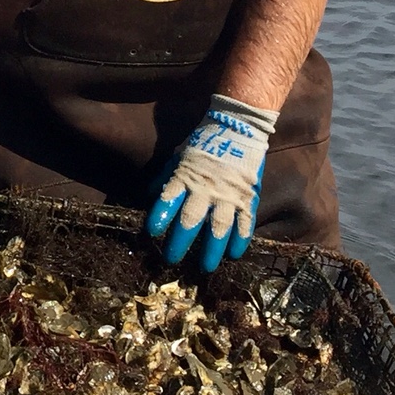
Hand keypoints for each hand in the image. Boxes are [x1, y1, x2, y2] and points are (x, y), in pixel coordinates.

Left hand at [146, 99, 275, 272]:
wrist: (237, 127)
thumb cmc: (203, 143)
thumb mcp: (178, 157)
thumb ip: (164, 178)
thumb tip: (146, 196)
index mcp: (185, 177)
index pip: (168, 199)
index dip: (160, 216)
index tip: (152, 233)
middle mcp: (205, 188)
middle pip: (191, 218)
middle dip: (180, 241)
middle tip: (171, 260)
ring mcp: (228, 194)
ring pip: (219, 226)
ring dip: (211, 249)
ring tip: (206, 267)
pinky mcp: (247, 196)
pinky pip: (245, 222)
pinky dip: (240, 239)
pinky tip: (234, 254)